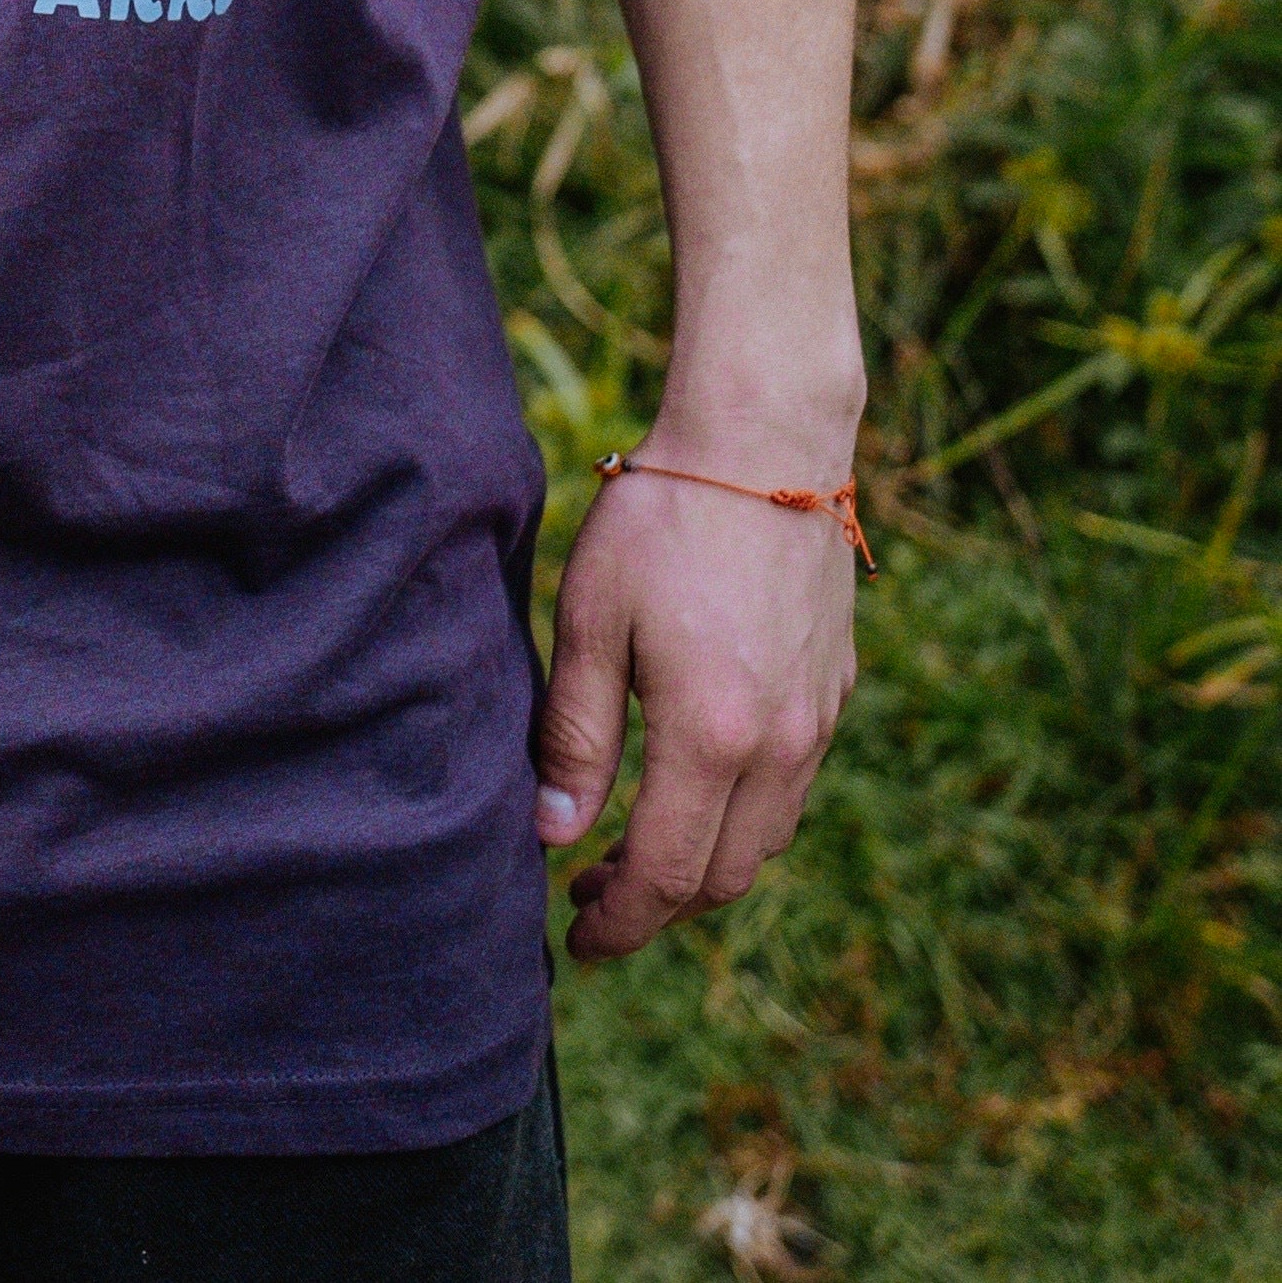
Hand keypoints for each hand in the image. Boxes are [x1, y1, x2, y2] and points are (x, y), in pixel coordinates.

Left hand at [533, 453, 858, 959]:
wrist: (765, 446)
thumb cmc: (660, 522)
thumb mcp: (590, 617)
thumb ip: (575, 733)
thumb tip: (554, 836)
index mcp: (714, 737)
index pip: (666, 874)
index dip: (620, 923)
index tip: (575, 943)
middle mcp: (782, 748)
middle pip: (721, 875)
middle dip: (655, 906)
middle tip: (588, 899)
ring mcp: (818, 723)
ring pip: (762, 840)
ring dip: (699, 866)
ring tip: (628, 851)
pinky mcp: (834, 692)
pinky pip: (789, 791)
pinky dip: (738, 819)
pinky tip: (689, 790)